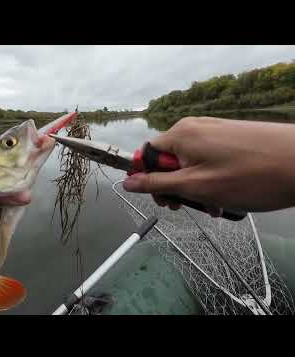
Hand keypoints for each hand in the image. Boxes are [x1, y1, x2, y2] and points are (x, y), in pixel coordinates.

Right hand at [123, 117, 294, 213]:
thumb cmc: (250, 176)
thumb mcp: (194, 186)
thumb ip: (157, 184)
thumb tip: (128, 183)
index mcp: (180, 135)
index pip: (146, 155)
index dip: (148, 179)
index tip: (159, 198)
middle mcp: (195, 127)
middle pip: (168, 160)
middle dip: (174, 186)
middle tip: (185, 206)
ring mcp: (214, 131)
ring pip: (190, 163)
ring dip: (195, 187)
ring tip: (214, 205)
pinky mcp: (230, 137)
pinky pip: (208, 160)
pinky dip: (210, 179)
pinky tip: (225, 195)